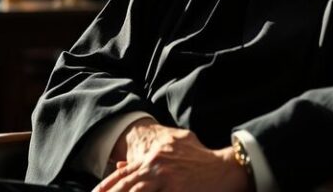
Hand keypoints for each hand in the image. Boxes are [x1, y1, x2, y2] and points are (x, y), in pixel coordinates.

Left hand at [93, 123, 250, 191]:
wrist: (225, 168)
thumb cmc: (200, 157)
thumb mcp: (174, 145)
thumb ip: (148, 153)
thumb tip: (119, 162)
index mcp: (154, 156)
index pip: (124, 172)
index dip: (107, 184)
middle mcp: (157, 165)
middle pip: (126, 184)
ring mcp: (166, 178)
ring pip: (136, 191)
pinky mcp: (176, 190)